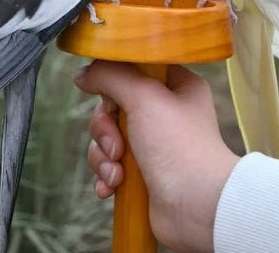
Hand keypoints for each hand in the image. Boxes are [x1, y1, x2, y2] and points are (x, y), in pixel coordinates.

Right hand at [73, 61, 239, 252]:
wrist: (196, 207)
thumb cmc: (179, 147)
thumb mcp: (144, 96)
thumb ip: (110, 76)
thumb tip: (82, 75)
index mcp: (176, 88)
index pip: (132, 71)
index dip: (114, 83)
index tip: (111, 99)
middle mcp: (164, 114)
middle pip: (111, 107)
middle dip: (104, 129)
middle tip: (116, 145)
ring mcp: (153, 145)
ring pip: (105, 138)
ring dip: (103, 156)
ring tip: (117, 173)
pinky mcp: (142, 173)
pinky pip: (108, 165)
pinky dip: (106, 175)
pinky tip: (112, 186)